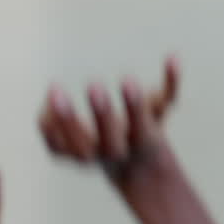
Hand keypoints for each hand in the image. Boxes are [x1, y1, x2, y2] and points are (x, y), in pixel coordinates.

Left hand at [39, 57, 179, 180]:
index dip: (135, 106)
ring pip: (76, 148)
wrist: (128, 168)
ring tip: (56, 89)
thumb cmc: (144, 128)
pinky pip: (54, 145)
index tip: (129, 78)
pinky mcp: (68, 158)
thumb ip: (169, 85)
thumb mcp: (160, 108)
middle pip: (109, 142)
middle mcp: (116, 155)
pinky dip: (49, 125)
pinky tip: (49, 97)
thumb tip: (174, 56)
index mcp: (142, 142)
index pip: (141, 128)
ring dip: (66, 121)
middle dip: (102, 114)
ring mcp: (90, 159)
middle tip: (95, 85)